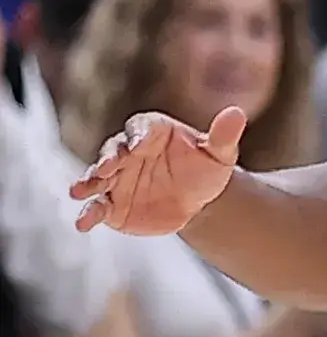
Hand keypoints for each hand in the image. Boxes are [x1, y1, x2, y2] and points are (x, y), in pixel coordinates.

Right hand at [71, 107, 245, 235]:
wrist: (198, 201)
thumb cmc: (207, 168)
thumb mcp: (220, 153)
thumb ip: (224, 135)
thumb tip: (237, 113)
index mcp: (153, 132)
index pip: (140, 126)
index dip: (137, 134)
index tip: (138, 145)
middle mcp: (129, 152)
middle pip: (112, 150)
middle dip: (107, 158)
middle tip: (106, 167)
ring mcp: (117, 179)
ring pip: (97, 177)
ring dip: (88, 182)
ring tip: (79, 191)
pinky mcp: (112, 204)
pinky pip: (97, 207)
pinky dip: (88, 213)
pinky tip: (84, 223)